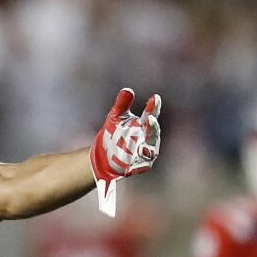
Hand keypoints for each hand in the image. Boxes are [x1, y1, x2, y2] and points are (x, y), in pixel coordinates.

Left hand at [90, 88, 161, 216]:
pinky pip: (140, 167)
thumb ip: (122, 105)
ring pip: (150, 151)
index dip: (154, 106)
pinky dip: (137, 166)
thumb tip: (127, 90)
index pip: (151, 114)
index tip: (155, 98)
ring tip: (140, 146)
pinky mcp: (139, 167)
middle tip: (150, 119)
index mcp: (144, 125)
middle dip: (153, 127)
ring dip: (146, 148)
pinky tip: (130, 167)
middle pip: (154, 133)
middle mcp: (148, 139)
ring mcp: (145, 153)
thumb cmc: (113, 134)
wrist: (102, 156)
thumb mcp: (115, 118)